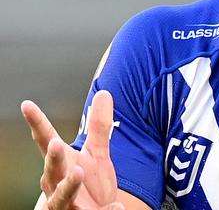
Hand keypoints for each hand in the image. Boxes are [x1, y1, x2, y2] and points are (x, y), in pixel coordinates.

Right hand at [21, 90, 123, 209]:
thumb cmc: (89, 185)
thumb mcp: (96, 154)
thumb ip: (98, 127)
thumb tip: (103, 93)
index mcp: (61, 165)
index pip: (47, 142)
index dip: (37, 124)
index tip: (27, 105)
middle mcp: (58, 185)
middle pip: (52, 171)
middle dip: (53, 159)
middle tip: (55, 143)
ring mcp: (68, 206)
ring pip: (62, 197)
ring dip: (69, 185)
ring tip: (78, 172)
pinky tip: (116, 205)